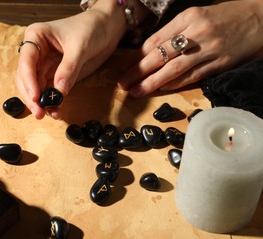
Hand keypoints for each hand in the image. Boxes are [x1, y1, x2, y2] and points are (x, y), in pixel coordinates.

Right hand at [15, 1, 125, 118]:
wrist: (106, 28)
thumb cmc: (91, 28)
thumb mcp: (80, 47)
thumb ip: (69, 69)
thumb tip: (58, 91)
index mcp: (36, 36)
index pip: (26, 61)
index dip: (28, 81)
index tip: (36, 97)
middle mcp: (36, 51)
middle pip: (25, 78)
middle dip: (31, 96)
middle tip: (40, 113)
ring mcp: (45, 64)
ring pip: (36, 88)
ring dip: (41, 103)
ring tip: (52, 114)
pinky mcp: (55, 75)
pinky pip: (49, 91)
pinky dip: (51, 102)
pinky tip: (56, 111)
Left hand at [118, 0, 262, 97]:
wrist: (260, 17)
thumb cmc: (225, 15)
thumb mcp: (198, 14)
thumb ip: (175, 30)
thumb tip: (151, 49)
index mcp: (188, 17)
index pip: (156, 39)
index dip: (138, 56)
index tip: (125, 67)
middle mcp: (197, 32)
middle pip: (161, 55)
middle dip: (139, 71)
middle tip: (123, 84)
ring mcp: (209, 49)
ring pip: (175, 69)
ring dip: (153, 82)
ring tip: (137, 91)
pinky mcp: (220, 63)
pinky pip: (193, 76)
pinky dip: (175, 84)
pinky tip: (162, 89)